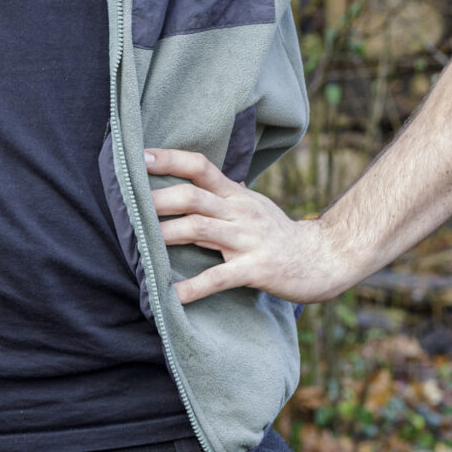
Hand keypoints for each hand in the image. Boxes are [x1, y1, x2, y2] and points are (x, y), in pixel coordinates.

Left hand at [145, 148, 362, 304]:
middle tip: (127, 204)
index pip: (200, 167)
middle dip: (158, 199)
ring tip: (138, 242)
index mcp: (236, 195)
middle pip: (193, 196)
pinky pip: (220, 277)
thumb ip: (221, 197)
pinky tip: (173, 295)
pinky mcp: (256, 269)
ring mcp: (248, 240)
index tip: (139, 156)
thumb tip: (188, 184)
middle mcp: (240, 212)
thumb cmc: (279, 234)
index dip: (170, 159)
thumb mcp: (251, 207)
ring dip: (166, 234)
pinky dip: (194, 287)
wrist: (325, 259)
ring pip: (200, 229)